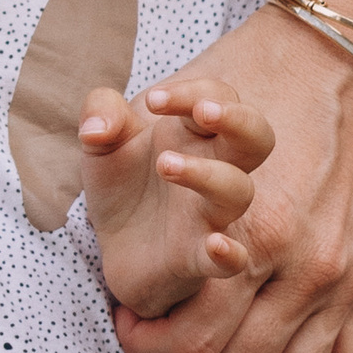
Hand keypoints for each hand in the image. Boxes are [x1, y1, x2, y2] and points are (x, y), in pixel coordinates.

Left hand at [80, 79, 272, 318]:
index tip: (154, 101)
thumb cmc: (122, 185)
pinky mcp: (198, 258)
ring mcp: (211, 214)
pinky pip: (231, 261)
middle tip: (203, 112)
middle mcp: (214, 169)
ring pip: (239, 191)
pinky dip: (230, 254)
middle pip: (257, 137)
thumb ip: (99, 115)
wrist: (113, 247)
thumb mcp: (101, 140)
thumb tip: (95, 128)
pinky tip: (215, 244)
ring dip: (209, 175)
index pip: (216, 97)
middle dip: (239, 119)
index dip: (192, 92)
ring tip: (165, 164)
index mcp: (194, 134)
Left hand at [109, 7, 352, 352]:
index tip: (123, 324)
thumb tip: (92, 132)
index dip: (146, 344)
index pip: (193, 334)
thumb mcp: (173, 99)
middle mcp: (302, 263)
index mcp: (253, 223)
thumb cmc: (247, 82)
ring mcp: (341, 281)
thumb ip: (121, 123)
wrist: (342, 61)